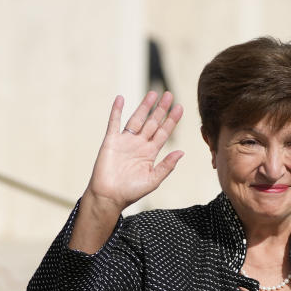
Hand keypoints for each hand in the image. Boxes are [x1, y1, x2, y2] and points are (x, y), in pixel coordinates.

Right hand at [84, 91, 184, 215]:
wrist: (109, 197)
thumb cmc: (131, 192)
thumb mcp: (153, 180)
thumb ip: (167, 166)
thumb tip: (181, 152)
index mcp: (150, 153)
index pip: (163, 133)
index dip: (171, 120)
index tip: (180, 107)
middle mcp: (139, 144)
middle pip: (152, 122)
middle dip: (161, 109)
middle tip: (169, 94)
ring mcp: (125, 141)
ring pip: (136, 119)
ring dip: (144, 106)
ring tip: (153, 94)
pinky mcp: (111, 141)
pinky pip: (114, 122)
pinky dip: (116, 110)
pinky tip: (120, 98)